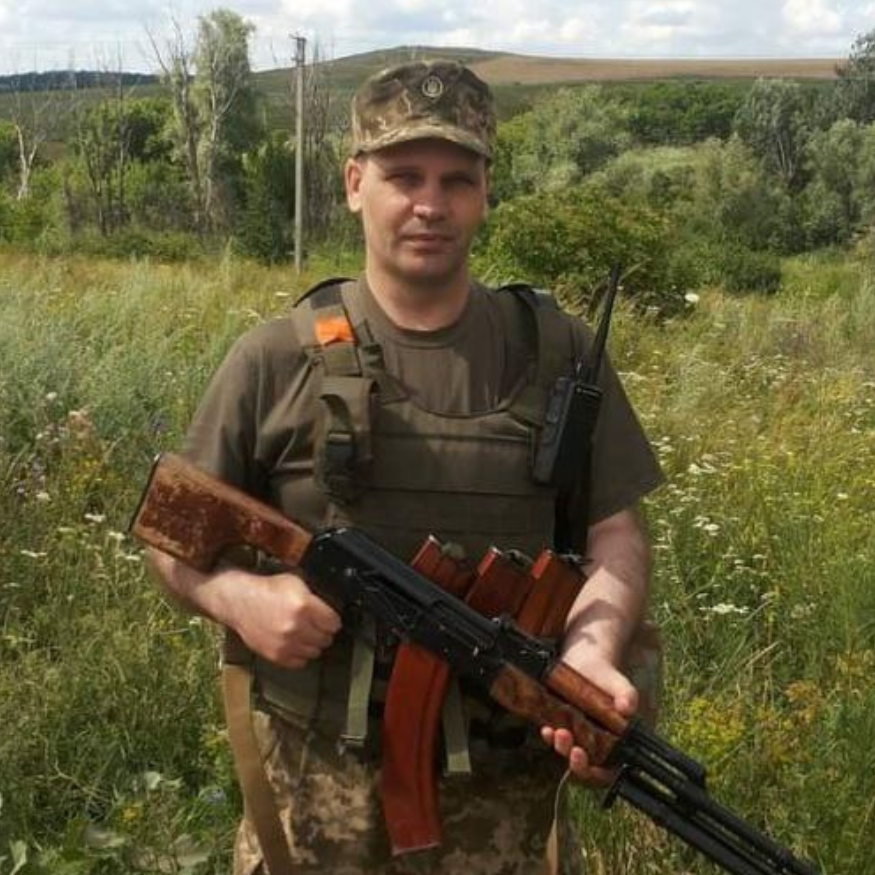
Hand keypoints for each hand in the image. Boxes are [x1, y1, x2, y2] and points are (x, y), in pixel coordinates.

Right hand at [224, 570, 341, 668]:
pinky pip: (300, 662)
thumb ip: (316, 596)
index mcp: (304, 606)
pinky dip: (300, 654)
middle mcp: (296, 627)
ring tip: (306, 634)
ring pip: (315, 652)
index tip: (330, 620)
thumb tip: (331, 607)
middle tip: (318, 626)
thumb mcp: (296, 582)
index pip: (334, 623)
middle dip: (324, 632)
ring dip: (313, 644)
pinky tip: (296, 644)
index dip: (332, 620)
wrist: (241, 602)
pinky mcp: (276, 655)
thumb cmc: (268, 590)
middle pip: (326, 639)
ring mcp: (286, 643)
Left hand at [540, 649, 637, 784]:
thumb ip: (626, 695)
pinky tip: (546, 729)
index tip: (586, 760)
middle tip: (572, 749)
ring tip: (557, 733)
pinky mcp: (564, 725)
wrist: (587, 658)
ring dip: (562, 748)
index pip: (609, 771)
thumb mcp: (618, 683)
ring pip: (570, 752)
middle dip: (577, 763)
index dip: (598, 774)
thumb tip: (627, 707)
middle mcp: (598, 743)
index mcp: (618, 742)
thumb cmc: (607, 673)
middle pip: (588, 766)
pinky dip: (551, 737)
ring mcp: (579, 735)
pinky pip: (557, 738)